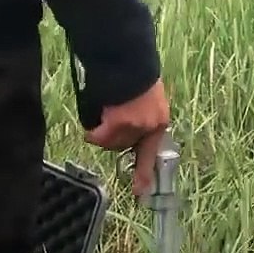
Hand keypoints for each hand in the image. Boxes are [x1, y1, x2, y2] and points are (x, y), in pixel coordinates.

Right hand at [84, 79, 170, 195]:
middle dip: (114, 137)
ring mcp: (135, 126)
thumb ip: (142, 114)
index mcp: (160, 120)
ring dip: (103, 133)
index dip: (145, 173)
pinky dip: (93, 132)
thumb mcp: (147, 96)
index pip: (152, 151)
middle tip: (108, 123)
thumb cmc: (135, 73)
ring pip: (110, 143)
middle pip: (124, 146)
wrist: (129, 60)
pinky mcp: (119, 124)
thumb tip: (130, 126)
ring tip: (103, 113)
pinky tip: (93, 123)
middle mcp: (150, 126)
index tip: (141, 192)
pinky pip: (99, 136)